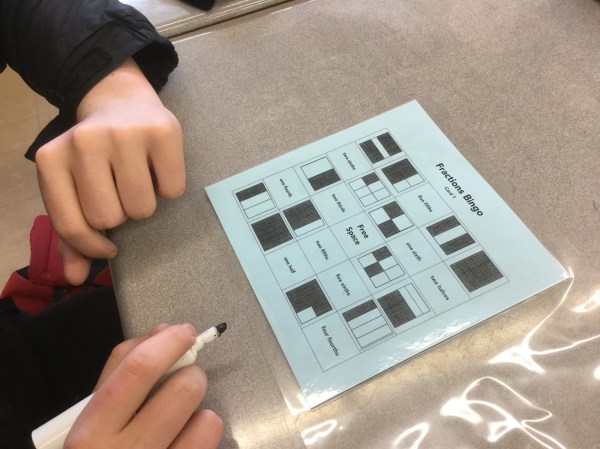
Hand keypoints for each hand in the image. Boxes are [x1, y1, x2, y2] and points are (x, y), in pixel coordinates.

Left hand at [35, 59, 184, 284]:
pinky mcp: (162, 131)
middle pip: (110, 217)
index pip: (72, 225)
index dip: (93, 245)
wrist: (121, 101)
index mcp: (51, 159)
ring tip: (140, 181)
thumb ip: (72, 235)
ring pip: (142, 207)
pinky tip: (158, 168)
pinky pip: (173, 190)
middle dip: (122, 215)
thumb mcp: (74, 189)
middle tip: (122, 193)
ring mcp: (124, 133)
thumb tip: (76, 278)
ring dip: (146, 204)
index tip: (108, 244)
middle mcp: (84, 141)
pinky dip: (170, 189)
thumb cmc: (97, 156)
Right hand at [65, 323, 222, 448]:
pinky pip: (211, 444)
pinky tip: (186, 443)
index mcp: (91, 431)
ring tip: (181, 422)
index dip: (168, 342)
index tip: (184, 332)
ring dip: (201, 412)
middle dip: (192, 374)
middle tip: (186, 379)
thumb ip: (121, 370)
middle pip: (183, 389)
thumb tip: (162, 331)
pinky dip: (203, 436)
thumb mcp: (94, 416)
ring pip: (207, 419)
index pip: (137, 370)